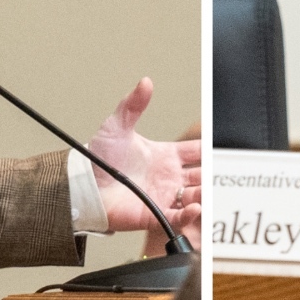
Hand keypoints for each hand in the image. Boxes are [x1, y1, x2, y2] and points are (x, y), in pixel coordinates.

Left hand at [86, 78, 201, 240]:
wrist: (84, 185)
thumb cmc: (98, 158)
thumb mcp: (117, 126)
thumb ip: (133, 104)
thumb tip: (145, 82)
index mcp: (165, 155)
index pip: (196, 152)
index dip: (208, 150)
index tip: (215, 149)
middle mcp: (168, 177)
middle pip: (201, 176)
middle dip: (210, 176)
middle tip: (213, 175)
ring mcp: (164, 195)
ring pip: (195, 196)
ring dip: (203, 195)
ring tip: (203, 191)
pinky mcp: (155, 213)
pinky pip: (179, 217)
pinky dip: (190, 214)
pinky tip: (195, 207)